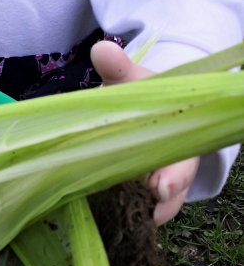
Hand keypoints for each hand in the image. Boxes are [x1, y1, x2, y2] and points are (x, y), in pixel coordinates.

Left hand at [90, 40, 197, 224]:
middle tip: (119, 203)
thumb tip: (102, 49)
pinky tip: (83, 209)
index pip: (182, 173)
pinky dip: (105, 215)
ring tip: (94, 208)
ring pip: (139, 215)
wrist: (137, 111)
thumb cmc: (140, 96)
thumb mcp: (133, 79)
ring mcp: (148, 196)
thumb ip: (119, 68)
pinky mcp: (126, 203)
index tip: (159, 186)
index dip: (173, 181)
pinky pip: (119, 216)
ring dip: (120, 213)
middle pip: (162, 204)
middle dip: (142, 205)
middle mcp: (168, 179)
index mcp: (180, 150)